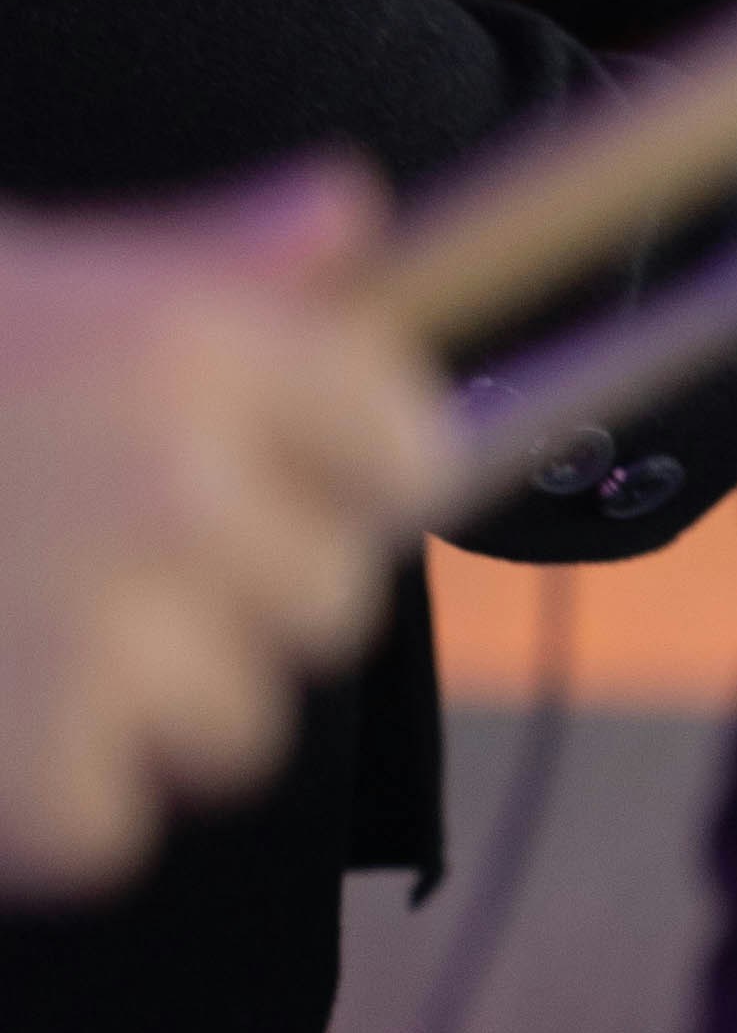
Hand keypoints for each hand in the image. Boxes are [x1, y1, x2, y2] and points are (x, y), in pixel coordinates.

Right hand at [0, 163, 452, 896]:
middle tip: (74, 564)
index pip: (400, 445)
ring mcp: (110, 638)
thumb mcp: (14, 271)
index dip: (343, 475)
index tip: (278, 487)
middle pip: (328, 602)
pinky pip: (113, 828)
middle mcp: (176, 488)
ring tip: (0, 635)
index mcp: (186, 349)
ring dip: (137, 711)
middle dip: (231, 600)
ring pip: (237, 729)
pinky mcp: (38, 778)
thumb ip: (190, 264)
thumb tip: (342, 204)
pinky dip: (33, 810)